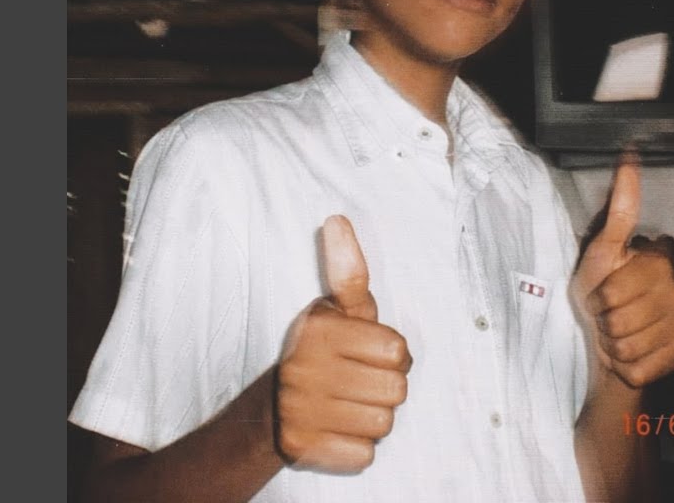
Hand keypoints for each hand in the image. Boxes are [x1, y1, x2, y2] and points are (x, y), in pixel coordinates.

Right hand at [275, 215, 411, 472]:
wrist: (274, 406)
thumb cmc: (324, 351)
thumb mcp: (338, 309)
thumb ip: (348, 271)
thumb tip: (337, 219)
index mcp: (318, 329)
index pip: (399, 351)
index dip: (392, 354)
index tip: (367, 352)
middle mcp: (303, 368)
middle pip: (397, 390)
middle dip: (386, 387)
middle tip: (358, 381)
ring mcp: (299, 410)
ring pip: (384, 424)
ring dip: (372, 417)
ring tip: (348, 404)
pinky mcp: (302, 448)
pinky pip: (365, 454)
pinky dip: (357, 446)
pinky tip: (336, 430)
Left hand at [571, 155, 673, 388]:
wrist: (609, 341)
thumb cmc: (599, 293)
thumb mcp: (601, 250)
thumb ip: (620, 210)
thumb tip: (630, 155)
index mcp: (658, 262)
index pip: (612, 290)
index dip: (596, 296)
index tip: (597, 292)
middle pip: (619, 319)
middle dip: (602, 320)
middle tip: (605, 316)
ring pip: (628, 345)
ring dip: (612, 345)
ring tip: (616, 335)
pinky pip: (639, 366)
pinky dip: (625, 366)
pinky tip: (630, 355)